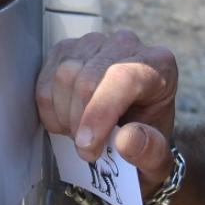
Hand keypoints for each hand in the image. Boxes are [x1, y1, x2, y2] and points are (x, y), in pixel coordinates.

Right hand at [35, 30, 178, 196]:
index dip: (99, 112)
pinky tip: (65, 121)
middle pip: (88, 78)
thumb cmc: (144, 144)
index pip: (123, 77)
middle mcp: (127, 45)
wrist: (127, 135)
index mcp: (159, 65)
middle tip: (86, 150)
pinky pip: (45, 78)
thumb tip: (126, 140)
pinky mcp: (67, 49)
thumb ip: (150, 153)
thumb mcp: (157, 161)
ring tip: (79, 134)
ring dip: (64, 116)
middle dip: (80, 122)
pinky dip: (49, 108)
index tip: (87, 147)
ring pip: (63, 76)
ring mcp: (94, 43)